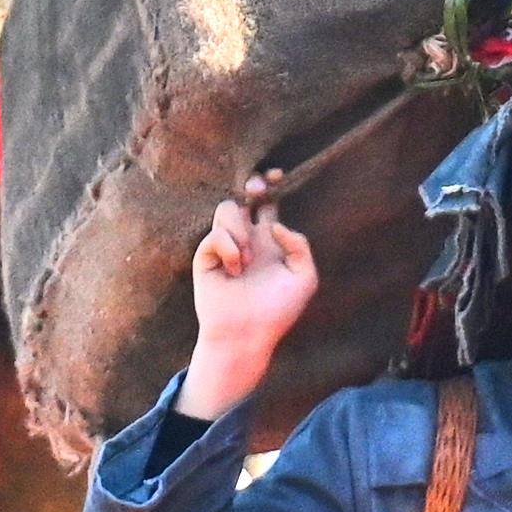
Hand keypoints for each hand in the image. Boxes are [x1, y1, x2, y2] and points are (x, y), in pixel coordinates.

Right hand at [181, 176, 317, 407]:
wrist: (247, 335)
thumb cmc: (278, 311)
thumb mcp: (305, 278)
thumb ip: (299, 246)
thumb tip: (275, 225)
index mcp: (270, 241)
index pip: (269, 203)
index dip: (272, 185)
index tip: (277, 176)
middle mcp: (247, 239)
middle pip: (245, 197)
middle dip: (252, 186)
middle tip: (257, 190)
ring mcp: (225, 247)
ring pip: (227, 210)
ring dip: (240, 229)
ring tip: (248, 259)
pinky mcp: (206, 258)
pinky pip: (214, 236)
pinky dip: (228, 249)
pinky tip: (235, 270)